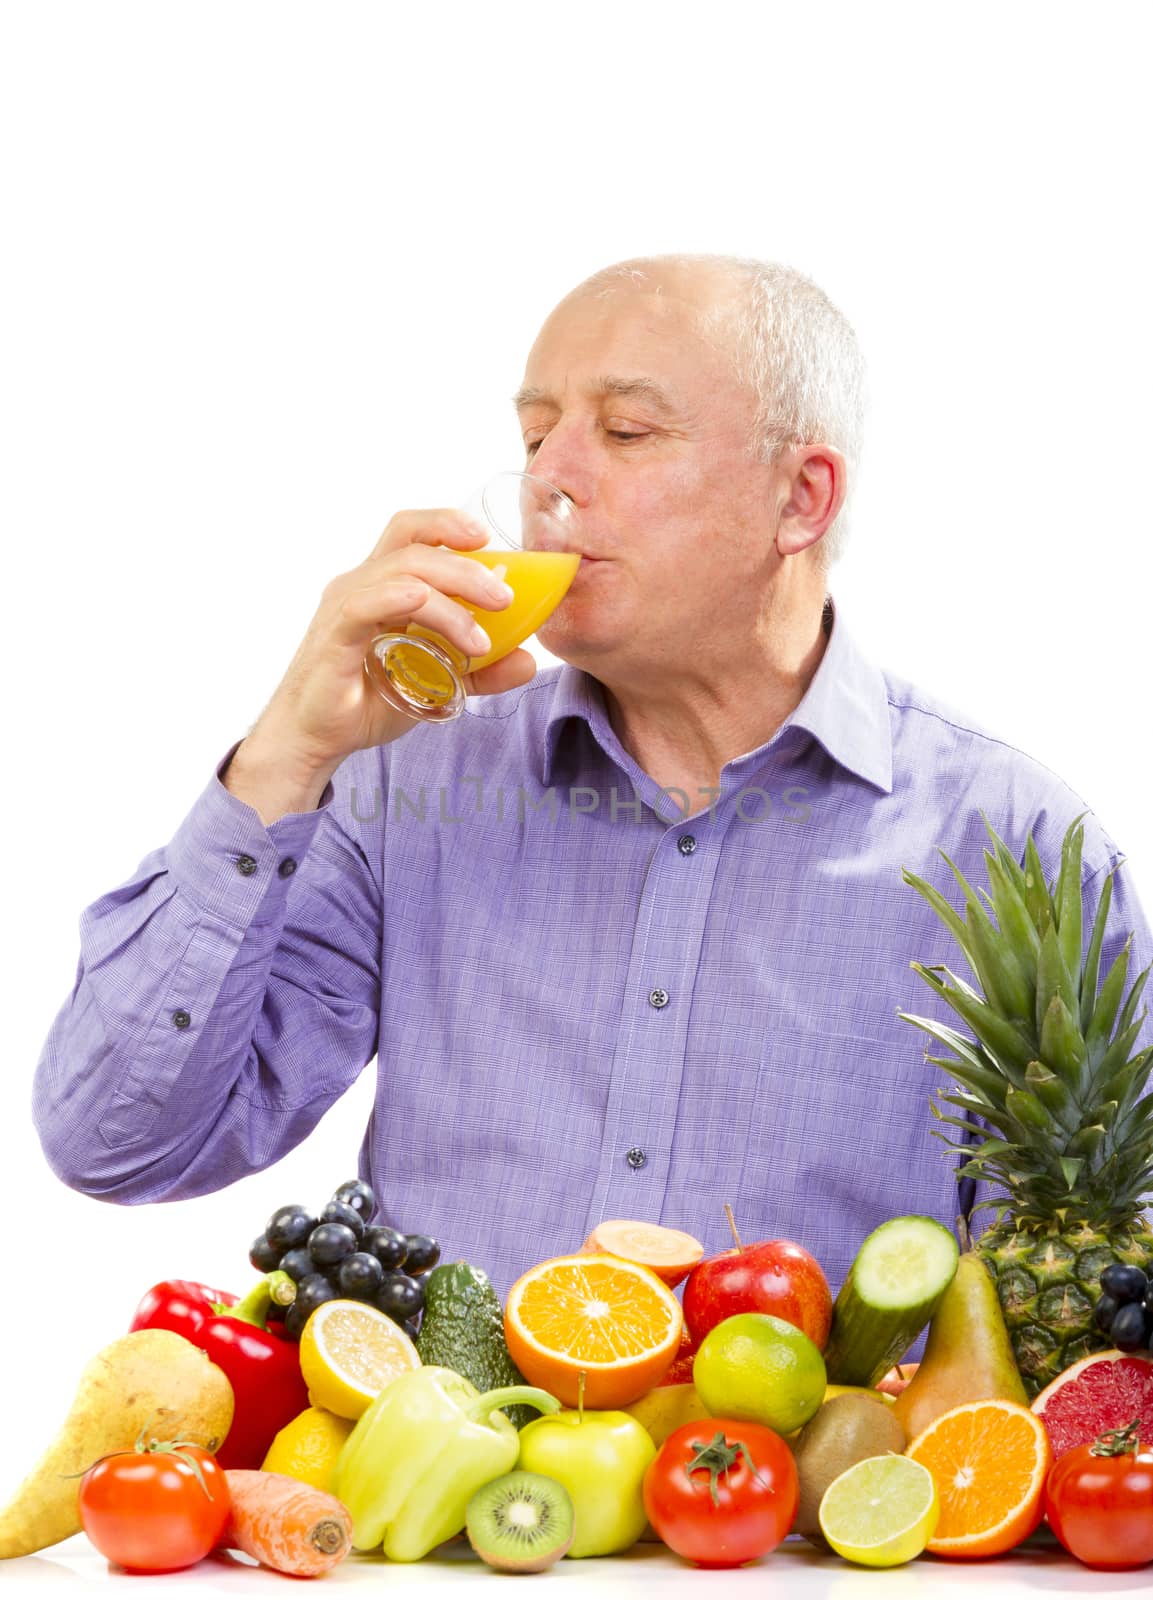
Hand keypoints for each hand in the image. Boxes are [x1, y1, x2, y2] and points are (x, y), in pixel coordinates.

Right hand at [232, 510, 536, 799]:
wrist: (317, 740)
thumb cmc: (368, 701)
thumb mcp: (439, 684)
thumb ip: (483, 672)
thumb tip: (529, 661)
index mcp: (383, 585)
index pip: (412, 532)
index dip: (448, 523)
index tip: (487, 538)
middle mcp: (362, 585)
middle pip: (415, 546)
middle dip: (465, 565)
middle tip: (504, 597)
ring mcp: (345, 607)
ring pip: (402, 575)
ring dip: (449, 599)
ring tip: (481, 640)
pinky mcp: (334, 636)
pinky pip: (364, 604)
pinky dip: (399, 599)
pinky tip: (423, 606)